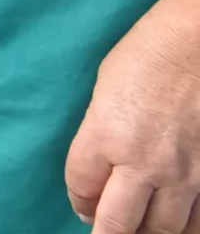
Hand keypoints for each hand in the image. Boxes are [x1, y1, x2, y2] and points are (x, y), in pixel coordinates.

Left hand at [67, 0, 199, 233]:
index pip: (81, 187)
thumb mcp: (106, 87)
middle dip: (106, 231)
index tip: (82, 204)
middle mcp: (145, 164)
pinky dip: (187, 228)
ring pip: (163, 231)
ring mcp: (187, 175)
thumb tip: (103, 163)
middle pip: (117, 224)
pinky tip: (178, 225)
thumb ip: (101, 131)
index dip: (79, 199)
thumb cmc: (152, 50)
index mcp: (106, 136)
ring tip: (140, 229)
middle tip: (104, 231)